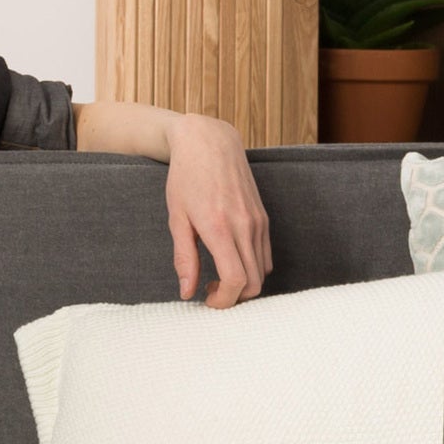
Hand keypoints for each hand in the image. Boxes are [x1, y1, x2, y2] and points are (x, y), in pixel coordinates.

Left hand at [162, 113, 271, 308]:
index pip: (235, 280)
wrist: (209, 142)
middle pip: (254, 283)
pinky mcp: (264, 217)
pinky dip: (253, 268)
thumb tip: (187, 292)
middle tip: (211, 291)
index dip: (224, 301)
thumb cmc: (186, 178)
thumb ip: (184, 259)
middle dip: (234, 298)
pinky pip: (266, 255)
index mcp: (219, 228)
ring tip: (219, 275)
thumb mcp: (177, 219)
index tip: (207, 300)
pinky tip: (232, 260)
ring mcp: (258, 221)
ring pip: (263, 271)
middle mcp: (244, 226)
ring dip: (244, 284)